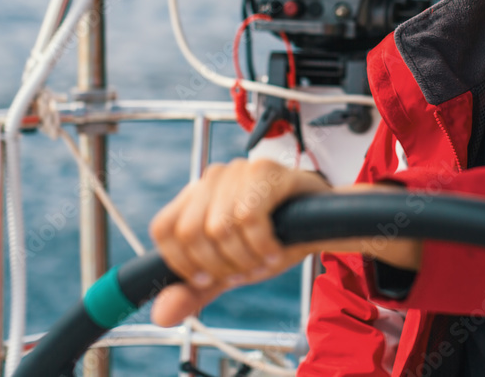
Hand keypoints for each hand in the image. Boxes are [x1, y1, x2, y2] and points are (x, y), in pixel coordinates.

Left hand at [148, 158, 330, 326]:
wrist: (324, 223)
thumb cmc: (274, 240)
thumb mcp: (232, 269)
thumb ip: (197, 290)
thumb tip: (161, 315)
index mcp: (196, 197)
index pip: (164, 229)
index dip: (182, 263)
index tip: (209, 279)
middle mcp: (212, 178)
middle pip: (190, 232)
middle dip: (218, 265)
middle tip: (245, 272)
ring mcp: (238, 170)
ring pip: (219, 227)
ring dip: (245, 258)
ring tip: (264, 261)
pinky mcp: (264, 170)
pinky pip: (249, 217)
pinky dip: (262, 245)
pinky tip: (276, 250)